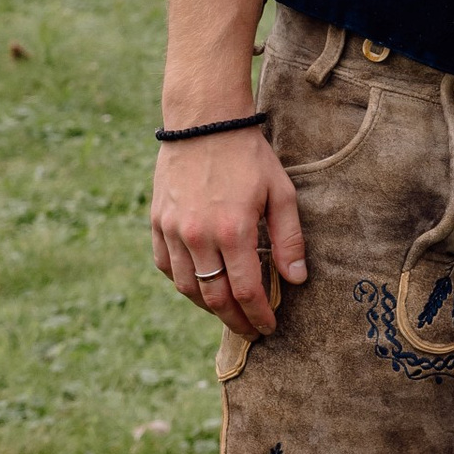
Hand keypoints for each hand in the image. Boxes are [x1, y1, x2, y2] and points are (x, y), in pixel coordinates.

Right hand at [150, 126, 305, 342]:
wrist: (204, 122)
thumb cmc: (249, 156)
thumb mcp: (280, 193)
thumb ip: (289, 239)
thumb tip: (296, 280)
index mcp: (233, 231)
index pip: (246, 292)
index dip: (258, 316)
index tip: (269, 328)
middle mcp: (199, 236)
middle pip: (214, 298)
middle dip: (234, 321)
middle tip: (249, 331)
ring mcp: (174, 230)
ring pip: (186, 287)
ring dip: (207, 306)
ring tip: (227, 312)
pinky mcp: (157, 222)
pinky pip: (165, 265)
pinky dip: (181, 282)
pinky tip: (198, 285)